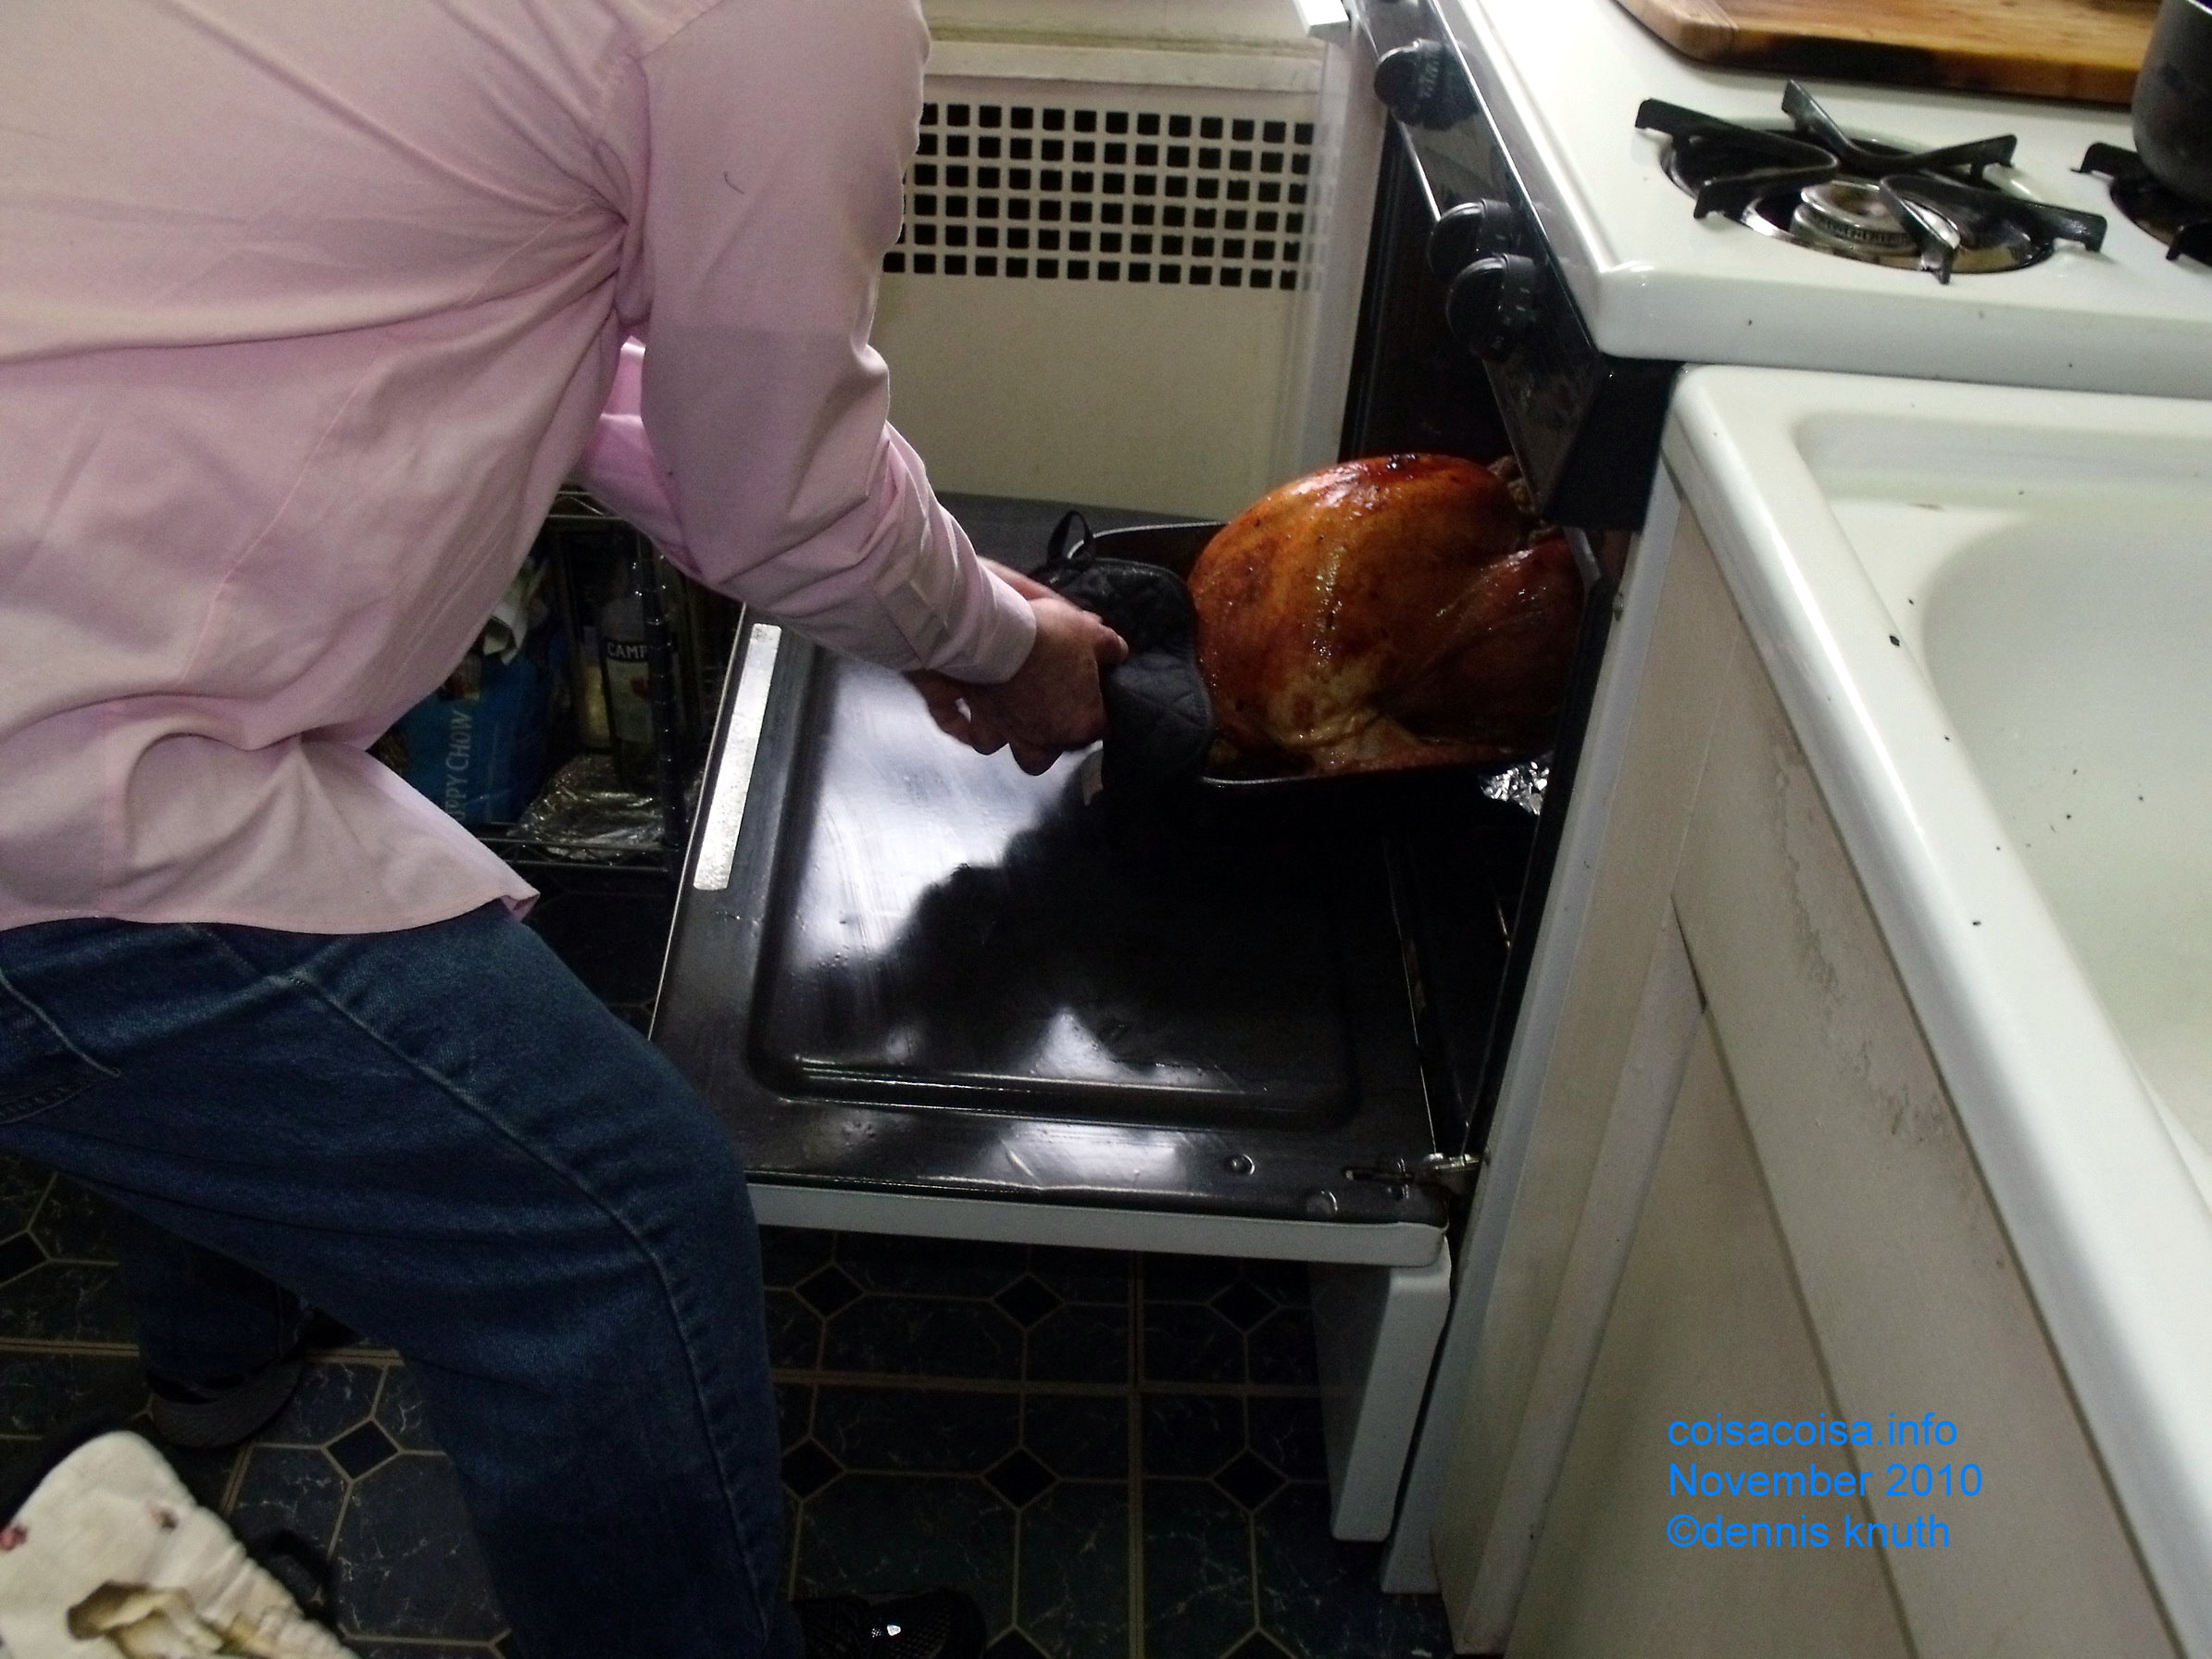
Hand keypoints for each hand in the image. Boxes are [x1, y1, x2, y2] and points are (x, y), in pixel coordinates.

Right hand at [909, 562, 1127, 773]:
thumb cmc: (1049, 637)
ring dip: (1001, 738)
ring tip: (1005, 719)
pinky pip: (956, 729)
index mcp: (1077, 725)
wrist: (993, 633)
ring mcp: (998, 732)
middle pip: (1042, 756)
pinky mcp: (965, 717)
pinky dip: (957, 724)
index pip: (1098, 730)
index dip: (1097, 713)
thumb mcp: (1091, 633)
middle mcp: (1037, 739)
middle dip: (1045, 742)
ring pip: (998, 749)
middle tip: (1047, 716)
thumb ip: (1110, 648)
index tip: (1094, 697)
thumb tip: (1118, 653)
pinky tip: (962, 716)